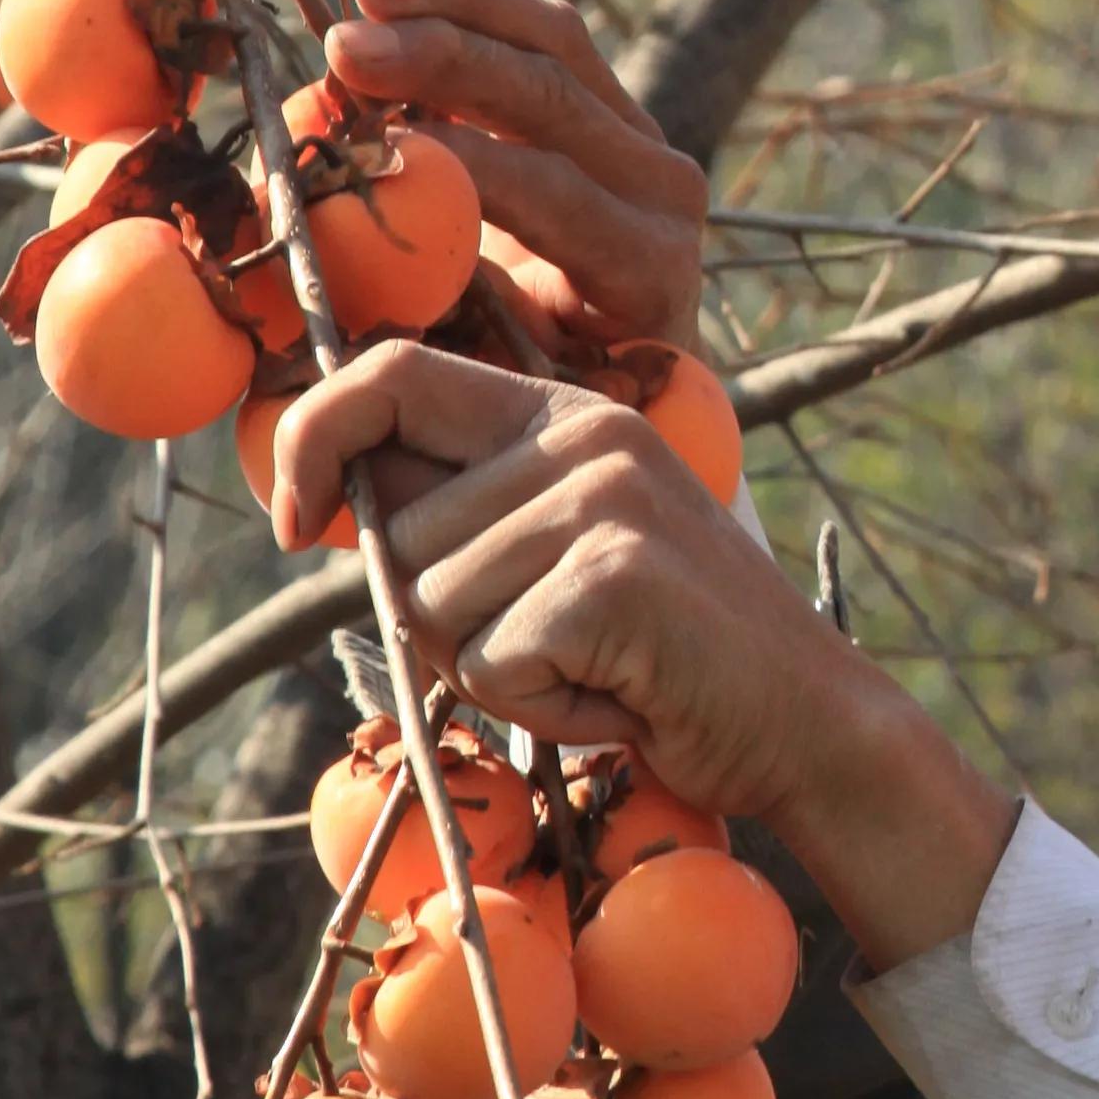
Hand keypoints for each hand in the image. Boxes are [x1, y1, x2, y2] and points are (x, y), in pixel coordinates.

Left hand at [267, 349, 1014, 961]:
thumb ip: (462, 514)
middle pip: (398, 534)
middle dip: (442, 621)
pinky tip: (618, 698)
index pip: (389, 374)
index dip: (312, 441)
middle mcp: (585, 436)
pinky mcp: (612, 576)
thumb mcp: (561, 553)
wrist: (808, 723)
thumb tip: (325, 498)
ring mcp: (602, 501)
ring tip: (592, 669)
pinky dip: (540, 707)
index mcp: (564, 415)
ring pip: (430, 608)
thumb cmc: (662, 655)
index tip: (290, 520)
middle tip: (552, 645)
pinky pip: (489, 664)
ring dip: (495, 673)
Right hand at [321, 0, 708, 360]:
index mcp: (645, 271)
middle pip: (556, 99)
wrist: (619, 376)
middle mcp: (664, 195)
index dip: (466, 159)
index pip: (555, 193)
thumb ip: (427, 315)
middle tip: (345, 46)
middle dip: (445, 62)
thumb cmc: (536, 388)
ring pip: (555, 44)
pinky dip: (466, 4)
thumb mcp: (493, 372)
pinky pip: (545, 36)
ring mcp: (645, 140)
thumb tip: (331, 254)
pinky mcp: (613, 105)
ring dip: (453, 6)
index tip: (377, 138)